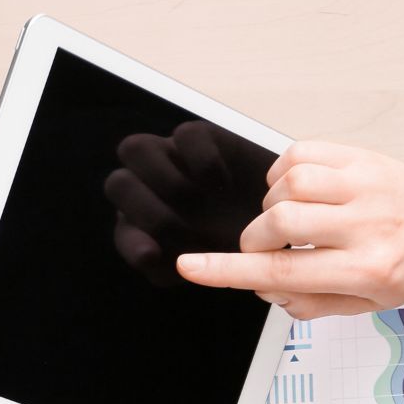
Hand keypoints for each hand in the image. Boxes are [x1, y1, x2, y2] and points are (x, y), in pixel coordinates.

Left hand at [104, 121, 278, 289]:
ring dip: (163, 179)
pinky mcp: (202, 136)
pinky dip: (201, 160)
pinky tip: (223, 183)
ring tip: (201, 202)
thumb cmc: (240, 246)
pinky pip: (184, 134)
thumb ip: (168, 267)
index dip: (135, 242)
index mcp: (144, 226)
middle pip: (117, 184)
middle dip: (147, 211)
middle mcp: (148, 187)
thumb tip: (147, 253)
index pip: (122, 231)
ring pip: (135, 149)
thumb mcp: (203, 268)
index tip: (160, 255)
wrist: (286, 217)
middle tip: (187, 229)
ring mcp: (170, 157)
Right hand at [174, 142, 403, 317]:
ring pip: (289, 185)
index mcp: (368, 269)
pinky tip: (293, 190)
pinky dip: (283, 173)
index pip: (283, 271)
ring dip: (273, 205)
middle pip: (280, 222)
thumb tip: (266, 289)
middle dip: (255, 239)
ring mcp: (365, 186)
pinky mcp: (361, 159)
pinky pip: (302, 155)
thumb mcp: (370, 304)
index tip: (190, 267)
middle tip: (265, 249)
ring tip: (287, 219)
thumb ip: (313, 304)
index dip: (228, 270)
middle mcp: (367, 225)